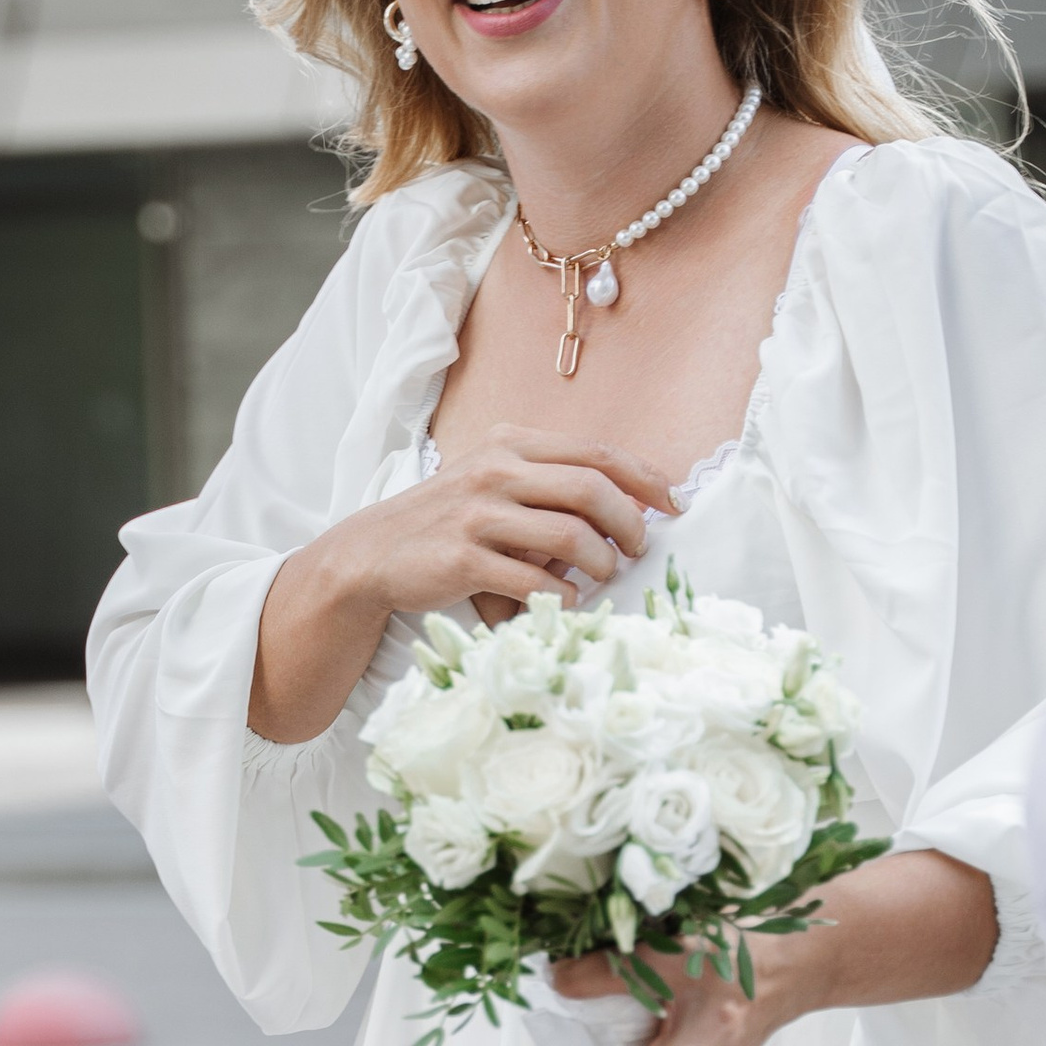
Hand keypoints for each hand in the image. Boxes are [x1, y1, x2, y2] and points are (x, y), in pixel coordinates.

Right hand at [356, 422, 662, 624]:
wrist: (373, 553)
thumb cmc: (446, 520)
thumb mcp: (493, 481)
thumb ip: (547, 483)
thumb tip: (626, 504)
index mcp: (511, 444)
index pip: (596, 453)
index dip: (645, 479)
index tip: (672, 505)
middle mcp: (495, 470)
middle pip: (592, 489)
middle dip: (631, 524)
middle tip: (639, 549)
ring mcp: (477, 515)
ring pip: (571, 535)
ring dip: (601, 563)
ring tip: (604, 576)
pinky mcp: (462, 560)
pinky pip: (534, 581)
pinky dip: (563, 596)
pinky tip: (565, 602)